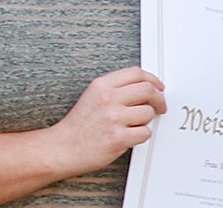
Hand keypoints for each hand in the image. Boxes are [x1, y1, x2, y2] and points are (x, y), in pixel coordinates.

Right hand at [49, 66, 166, 177]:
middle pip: (148, 90)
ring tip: (132, 126)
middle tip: (160, 106)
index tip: (159, 86)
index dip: (153, 79)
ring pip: (148, 113)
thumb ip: (116, 87)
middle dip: (158, 98)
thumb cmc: (78, 125)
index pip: (136, 73)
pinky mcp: (118, 138)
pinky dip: (141, 136)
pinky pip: (144, 133)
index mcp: (102, 85)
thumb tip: (145, 86)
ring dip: (145, 121)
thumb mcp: (93, 95)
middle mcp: (108, 99)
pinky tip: (129, 137)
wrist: (62, 149)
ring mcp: (113, 118)